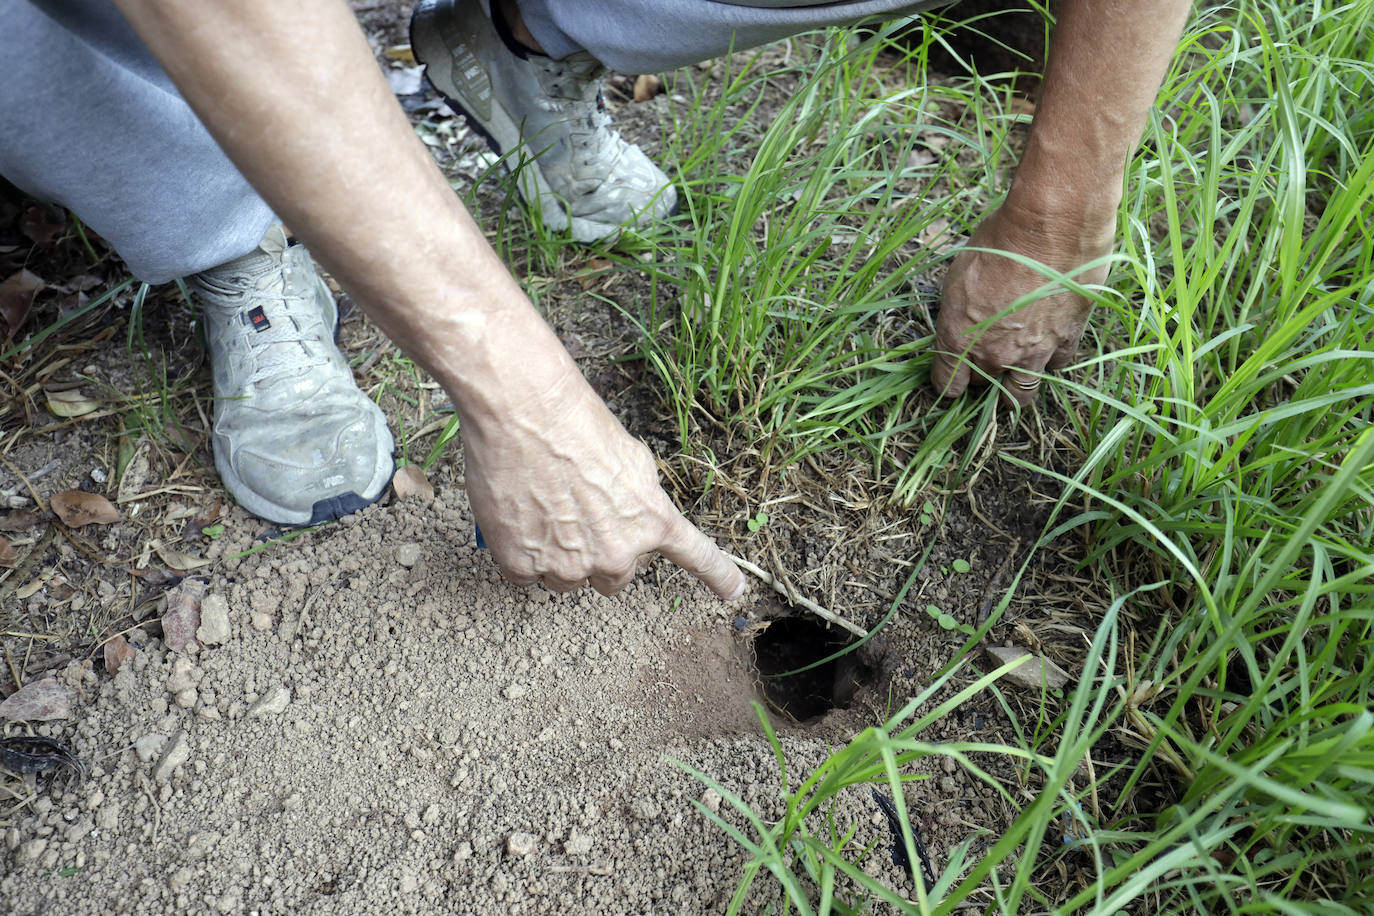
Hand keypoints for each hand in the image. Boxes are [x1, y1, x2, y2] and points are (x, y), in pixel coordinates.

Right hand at [458, 367, 745, 598]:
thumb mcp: (631, 459)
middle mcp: (617, 554)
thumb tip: (632, 515)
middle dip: (601, 555)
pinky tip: (519, 514)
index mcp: (652, 522)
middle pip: (616, 578)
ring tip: (544, 507)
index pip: (697, 556)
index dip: (717, 576)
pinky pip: (527, 574)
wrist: (526, 415)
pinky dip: (521, 551)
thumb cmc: (578, 425)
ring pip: (569, 580)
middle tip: (578, 516)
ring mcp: (570, 566)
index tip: (734, 591)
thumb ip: (641, 498)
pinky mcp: (524, 567)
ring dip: (560, 556)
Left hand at [930, 201, 1112, 405]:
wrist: (1050, 228)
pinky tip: (1047, 346)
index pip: (947, 382)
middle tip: (983, 363)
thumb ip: (957, 311)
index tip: (950, 378)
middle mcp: (994, 355)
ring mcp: (1033, 353)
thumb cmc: (996, 243)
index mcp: (959, 341)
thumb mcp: (957, 275)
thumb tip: (961, 319)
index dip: (947, 381)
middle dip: (981, 377)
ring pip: (1021, 392)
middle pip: (984, 386)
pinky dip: (1050, 359)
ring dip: (1014, 386)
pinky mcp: (1066, 340)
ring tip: (1014, 372)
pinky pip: (1056, 365)